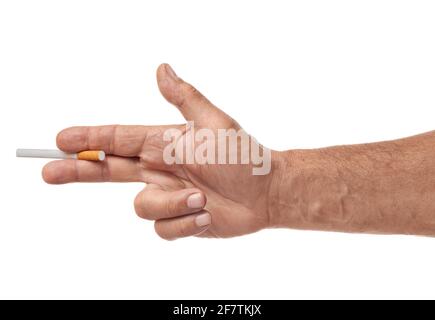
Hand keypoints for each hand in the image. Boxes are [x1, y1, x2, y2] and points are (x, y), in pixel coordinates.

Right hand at [42, 64, 279, 239]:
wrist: (265, 193)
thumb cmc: (243, 155)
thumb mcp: (215, 123)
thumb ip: (184, 99)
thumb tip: (161, 68)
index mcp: (164, 144)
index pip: (118, 140)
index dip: (89, 140)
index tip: (62, 141)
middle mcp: (160, 170)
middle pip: (109, 172)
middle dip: (79, 171)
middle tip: (50, 171)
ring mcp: (168, 196)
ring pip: (142, 206)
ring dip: (172, 203)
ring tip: (202, 197)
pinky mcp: (178, 220)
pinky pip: (164, 229)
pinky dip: (185, 222)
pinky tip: (206, 214)